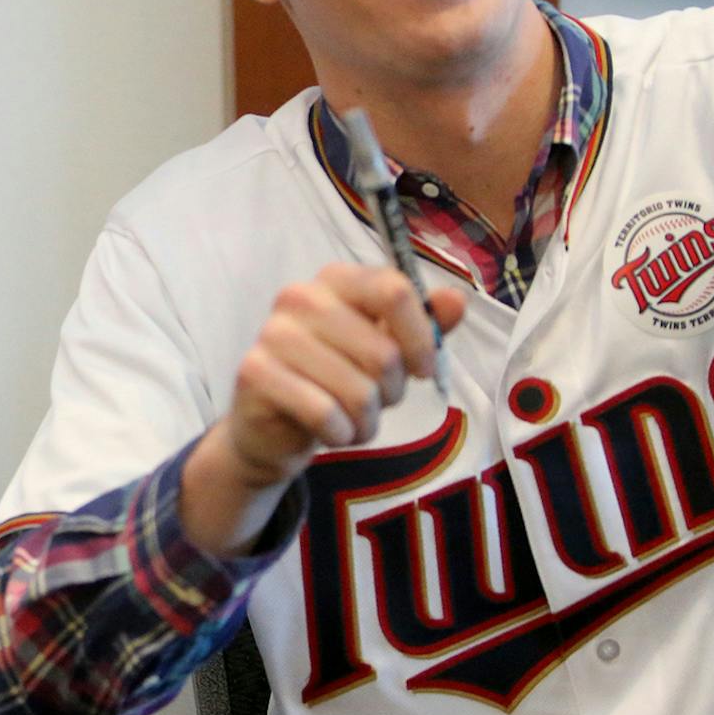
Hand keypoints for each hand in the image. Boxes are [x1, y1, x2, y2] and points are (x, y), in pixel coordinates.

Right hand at [179, 263, 465, 555]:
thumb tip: (457, 300)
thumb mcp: (384, 349)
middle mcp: (300, 297)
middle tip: (376, 401)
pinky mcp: (255, 373)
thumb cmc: (334, 380)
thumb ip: (421, 325)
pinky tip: (332, 432)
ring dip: (368, 421)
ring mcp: (274, 333)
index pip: (393, 290)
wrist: (273, 427)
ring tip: (354, 421)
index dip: (420, 338)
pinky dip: (341, 434)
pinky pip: (324, 412)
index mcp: (336, 280)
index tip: (422, 369)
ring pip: (357, 389)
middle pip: (382, 352)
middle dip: (392, 392)